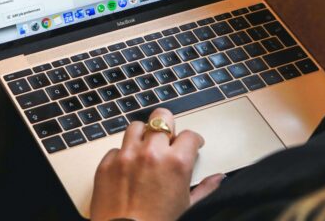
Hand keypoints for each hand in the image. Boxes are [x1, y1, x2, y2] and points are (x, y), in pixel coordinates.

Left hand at [90, 108, 224, 220]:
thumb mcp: (188, 208)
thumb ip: (205, 189)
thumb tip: (218, 179)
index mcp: (176, 163)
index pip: (189, 135)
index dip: (193, 140)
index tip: (192, 144)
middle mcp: (151, 153)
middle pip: (161, 117)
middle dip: (167, 126)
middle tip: (168, 139)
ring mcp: (126, 156)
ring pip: (136, 126)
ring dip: (143, 135)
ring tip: (146, 148)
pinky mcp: (106, 164)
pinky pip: (116, 149)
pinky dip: (123, 155)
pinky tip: (128, 168)